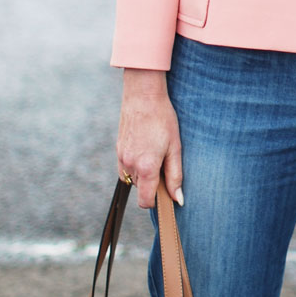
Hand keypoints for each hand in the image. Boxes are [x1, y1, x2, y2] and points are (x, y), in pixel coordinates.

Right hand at [116, 69, 183, 209]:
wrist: (143, 95)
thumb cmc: (162, 119)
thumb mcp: (175, 147)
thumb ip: (175, 176)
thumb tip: (178, 199)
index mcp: (146, 167)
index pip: (145, 201)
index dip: (156, 201)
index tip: (166, 191)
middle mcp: (130, 165)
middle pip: (140, 188)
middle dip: (151, 182)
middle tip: (164, 161)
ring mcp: (121, 157)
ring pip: (132, 178)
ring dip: (143, 173)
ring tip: (155, 151)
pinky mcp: (117, 149)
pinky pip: (125, 167)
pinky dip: (134, 164)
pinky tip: (145, 147)